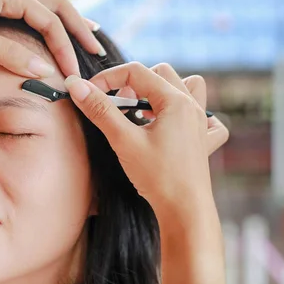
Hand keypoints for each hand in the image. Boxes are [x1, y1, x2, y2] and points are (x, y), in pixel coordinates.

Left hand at [0, 0, 102, 77]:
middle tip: (95, 47)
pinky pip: (26, 15)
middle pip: (55, 5)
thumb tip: (43, 71)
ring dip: (62, 24)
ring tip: (84, 37)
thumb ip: (9, 55)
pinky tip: (46, 38)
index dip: (64, 48)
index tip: (72, 72)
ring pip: (41, 8)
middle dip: (76, 27)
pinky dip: (42, 26)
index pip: (49, 20)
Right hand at [63, 62, 228, 209]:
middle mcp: (191, 106)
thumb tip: (77, 86)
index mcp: (175, 101)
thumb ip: (100, 110)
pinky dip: (189, 114)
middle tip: (116, 105)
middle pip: (160, 73)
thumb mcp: (123, 140)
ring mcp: (200, 123)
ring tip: (144, 110)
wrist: (185, 211)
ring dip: (162, 91)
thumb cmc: (158, 177)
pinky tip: (174, 126)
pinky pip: (206, 116)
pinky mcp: (202, 141)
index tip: (90, 93)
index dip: (108, 78)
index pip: (136, 72)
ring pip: (186, 86)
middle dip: (133, 83)